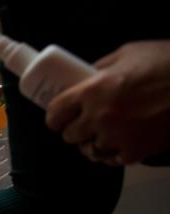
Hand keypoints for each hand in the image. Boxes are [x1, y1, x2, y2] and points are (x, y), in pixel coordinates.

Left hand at [46, 40, 169, 165]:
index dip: (54, 117)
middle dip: (75, 130)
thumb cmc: (166, 63)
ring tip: (102, 135)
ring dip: (94, 143)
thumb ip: (102, 67)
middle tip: (84, 124)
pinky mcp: (136, 151)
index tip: (57, 118)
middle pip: (70, 135)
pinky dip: (114, 154)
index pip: (55, 112)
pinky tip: (119, 145)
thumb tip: (85, 75)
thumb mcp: (129, 53)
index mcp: (92, 90)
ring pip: (90, 150)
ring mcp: (117, 137)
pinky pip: (113, 160)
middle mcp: (100, 117)